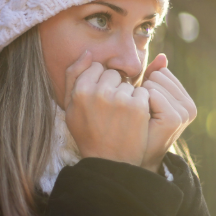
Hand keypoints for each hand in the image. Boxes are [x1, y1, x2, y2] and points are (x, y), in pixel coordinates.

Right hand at [64, 51, 151, 167]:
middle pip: (113, 73)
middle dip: (114, 87)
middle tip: (112, 111)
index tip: (100, 100)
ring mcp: (120, 99)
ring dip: (128, 95)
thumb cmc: (89, 134)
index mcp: (80, 91)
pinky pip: (144, 91)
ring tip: (122, 117)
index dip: (100, 82)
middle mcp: (99, 92)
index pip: (95, 67)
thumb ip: (74, 77)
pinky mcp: (138, 106)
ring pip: (129, 83)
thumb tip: (88, 52)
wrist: (110, 163)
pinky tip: (134, 119)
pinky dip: (141, 103)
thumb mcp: (71, 108)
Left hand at [140, 54, 196, 171]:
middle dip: (143, 90)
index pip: (161, 72)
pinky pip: (152, 94)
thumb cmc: (138, 126)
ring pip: (154, 83)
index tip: (144, 105)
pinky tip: (141, 118)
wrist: (135, 157)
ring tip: (142, 116)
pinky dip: (142, 103)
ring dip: (140, 96)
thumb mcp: (147, 97)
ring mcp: (184, 113)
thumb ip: (154, 76)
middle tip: (142, 112)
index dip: (146, 85)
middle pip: (157, 75)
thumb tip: (162, 56)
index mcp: (185, 99)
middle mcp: (189, 106)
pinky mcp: (174, 118)